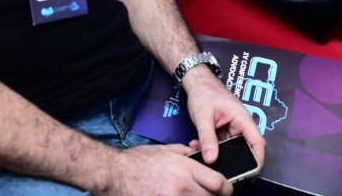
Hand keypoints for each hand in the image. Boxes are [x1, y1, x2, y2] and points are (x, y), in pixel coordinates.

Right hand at [96, 143, 232, 195]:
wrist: (115, 174)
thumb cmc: (138, 161)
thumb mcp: (166, 150)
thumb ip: (187, 154)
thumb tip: (200, 156)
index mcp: (185, 169)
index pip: (218, 183)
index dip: (227, 188)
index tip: (226, 189)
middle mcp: (182, 187)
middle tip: (212, 194)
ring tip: (195, 194)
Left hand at [182, 67, 265, 180]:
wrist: (196, 82)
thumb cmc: (204, 92)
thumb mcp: (204, 117)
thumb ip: (207, 138)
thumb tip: (211, 160)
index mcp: (243, 119)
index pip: (257, 142)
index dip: (258, 160)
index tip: (252, 175)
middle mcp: (240, 125)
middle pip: (245, 148)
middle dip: (236, 161)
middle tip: (225, 173)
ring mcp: (231, 129)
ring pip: (231, 148)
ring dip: (219, 154)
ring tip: (203, 156)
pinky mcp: (222, 131)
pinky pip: (220, 144)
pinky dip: (211, 148)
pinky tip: (197, 147)